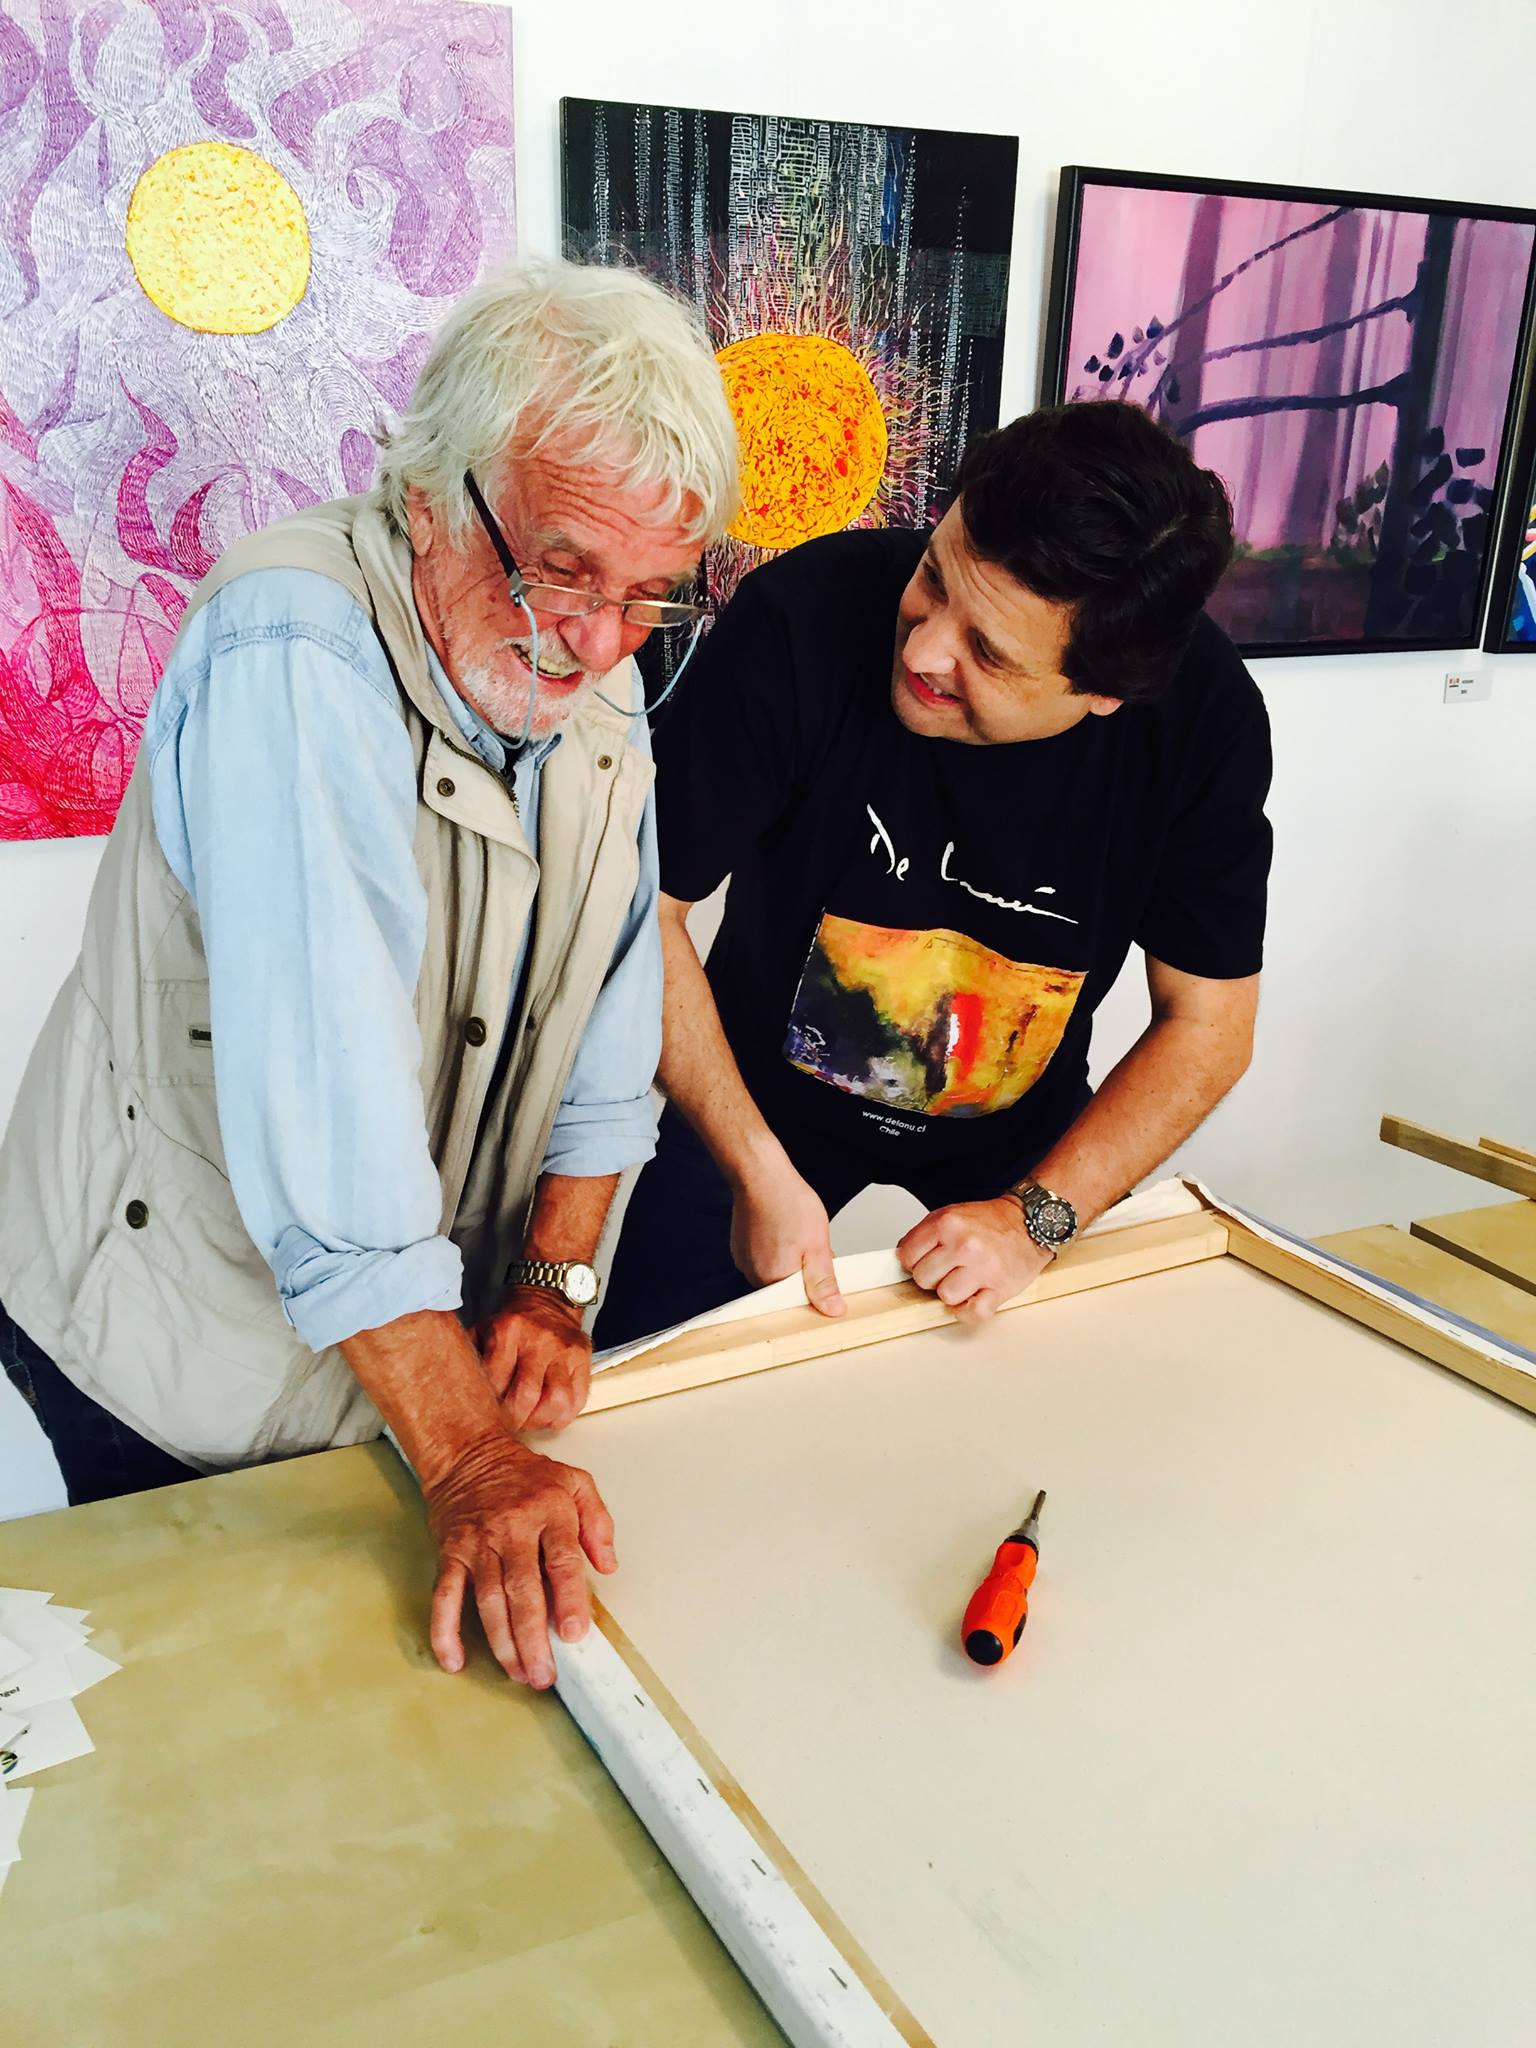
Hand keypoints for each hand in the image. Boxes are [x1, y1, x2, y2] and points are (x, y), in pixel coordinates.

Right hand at [425, 1428, 616, 1688]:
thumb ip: (598, 1522)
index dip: (569, 1599)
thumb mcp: (576, 1482)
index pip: (561, 1560)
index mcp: (548, 1511)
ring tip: (518, 1673)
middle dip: (533, 1637)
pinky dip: (446, 1630)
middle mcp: (511, 1530)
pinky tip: (454, 1659)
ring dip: (502, 1642)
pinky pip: (444, 1596)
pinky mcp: (451, 1554)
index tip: (575, 1632)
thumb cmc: (525, 1474)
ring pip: (488, 1600)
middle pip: (522, 1590)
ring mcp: (477, 1544)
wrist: (468, 1454)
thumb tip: (608, 1565)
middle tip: (543, 1673)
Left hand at [481, 1287, 592, 1432]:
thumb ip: (471, 1357)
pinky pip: (578, 1399)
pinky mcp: (583, 1359)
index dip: (489, 1405)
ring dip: (540, 1420)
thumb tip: (455, 1392)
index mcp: (508, 1330)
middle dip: (514, 1420)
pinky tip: (549, 1415)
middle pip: (526, 1396)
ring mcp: (564, 1351)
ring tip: (529, 1421)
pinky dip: (563, 1416)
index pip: (496, 1381)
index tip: (485, 1413)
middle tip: (507, 1424)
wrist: (548, 1300)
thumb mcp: (484, 1329)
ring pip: (557, 1401)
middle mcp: (539, 1340)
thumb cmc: (513, 1322)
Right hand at [729, 1160, 844, 1317]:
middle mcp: (754, 1274)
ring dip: (790, 1258)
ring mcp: (744, 1260)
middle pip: (787, 1286)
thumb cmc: (788, 1203)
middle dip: (804, 1270)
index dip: (815, 1285)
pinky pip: (764, 1257)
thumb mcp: (817, 1246)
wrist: (761, 1175)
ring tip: (796, 1233)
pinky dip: (776, 1248)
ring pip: (776, 1270)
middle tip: (813, 1244)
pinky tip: (783, 1229)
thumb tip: (833, 1310)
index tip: (823, 1267)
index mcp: (773, 1280)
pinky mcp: (741, 1248)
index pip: (799, 1300)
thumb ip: (824, 1283)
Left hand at [897, 1196, 1052, 1321]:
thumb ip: (925, 1235)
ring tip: (966, 1280)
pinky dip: (969, 1311)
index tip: (928, 1260)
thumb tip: (903, 1258)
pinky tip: (973, 1298)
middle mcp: (964, 1245)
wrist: (1030, 1223)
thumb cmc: (991, 1222)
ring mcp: (983, 1268)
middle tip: (950, 1268)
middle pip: (923, 1279)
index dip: (915, 1261)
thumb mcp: (951, 1214)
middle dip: (934, 1276)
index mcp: (947, 1224)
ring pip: (945, 1297)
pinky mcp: (1000, 1288)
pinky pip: (973, 1313)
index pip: (907, 1256)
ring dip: (953, 1293)